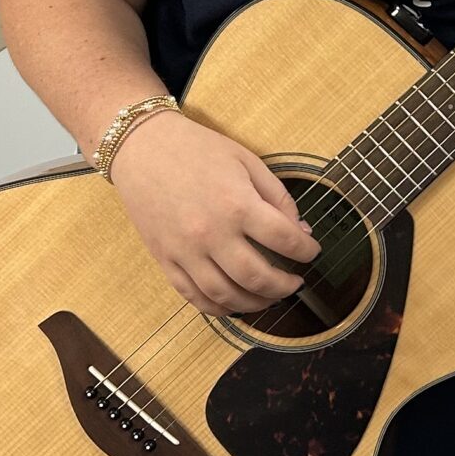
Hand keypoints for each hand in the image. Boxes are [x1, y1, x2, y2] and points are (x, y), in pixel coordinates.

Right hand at [107, 113, 321, 314]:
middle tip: (295, 283)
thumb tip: (301, 230)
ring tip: (269, 298)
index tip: (312, 251)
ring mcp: (185, 251)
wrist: (142, 147)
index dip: (306, 250)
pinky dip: (218, 308)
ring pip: (226, 296)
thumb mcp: (247, 161)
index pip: (285, 240)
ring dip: (255, 304)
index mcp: (237, 204)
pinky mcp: (164, 260)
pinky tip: (234, 304)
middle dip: (284, 286)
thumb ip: (277, 197)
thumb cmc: (197, 149)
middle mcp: (212, 234)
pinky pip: (193, 296)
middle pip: (258, 278)